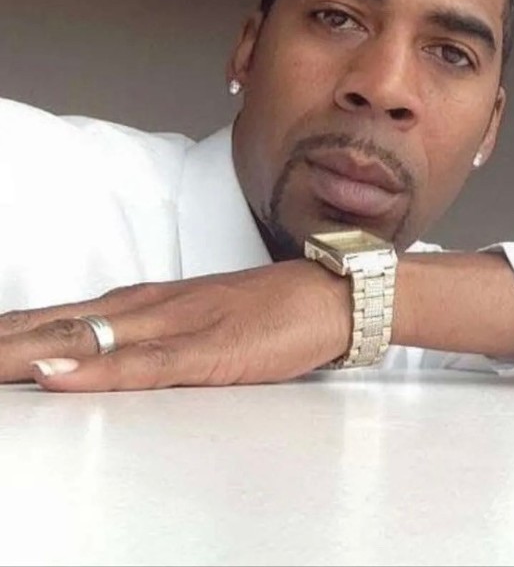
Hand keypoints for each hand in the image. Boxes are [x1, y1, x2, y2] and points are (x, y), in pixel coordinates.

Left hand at [0, 262, 351, 391]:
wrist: (331, 292)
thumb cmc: (268, 309)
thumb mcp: (198, 323)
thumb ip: (151, 339)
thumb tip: (101, 359)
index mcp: (146, 303)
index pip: (60, 316)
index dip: (12, 331)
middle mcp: (151, 307)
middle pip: (58, 324)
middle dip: (5, 340)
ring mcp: (178, 324)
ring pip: (86, 337)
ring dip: (25, 349)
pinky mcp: (210, 350)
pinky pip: (143, 364)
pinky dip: (96, 368)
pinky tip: (59, 371)